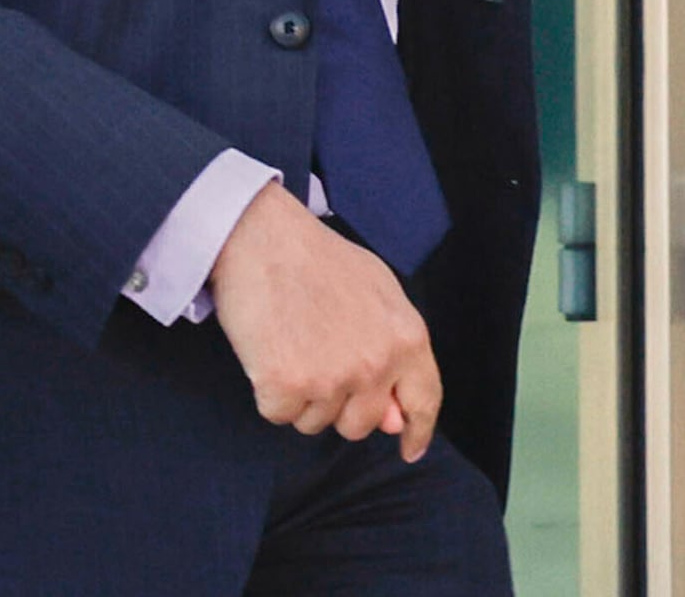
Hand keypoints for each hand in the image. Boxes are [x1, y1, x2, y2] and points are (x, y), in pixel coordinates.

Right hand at [203, 181, 441, 459]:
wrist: (260, 236)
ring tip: (290, 345)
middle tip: (316, 361)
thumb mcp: (377, 291)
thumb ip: (394, 350)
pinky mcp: (287, 385)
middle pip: (360, 424)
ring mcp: (331, 378)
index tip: (408, 448)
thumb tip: (394, 418)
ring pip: (315, 422)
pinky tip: (267, 353)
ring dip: (300, 397)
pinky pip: (279, 415)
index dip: (418, 431)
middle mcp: (375, 364)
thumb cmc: (315, 258)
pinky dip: (269, 393)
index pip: (424, 401)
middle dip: (339, 406)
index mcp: (406, 338)